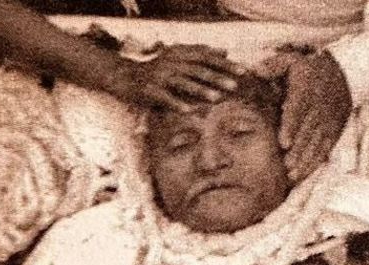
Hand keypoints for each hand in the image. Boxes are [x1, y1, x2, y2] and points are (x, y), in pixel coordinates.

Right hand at [113, 44, 244, 111]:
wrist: (126, 77)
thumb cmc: (158, 70)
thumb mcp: (179, 59)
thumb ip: (201, 55)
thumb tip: (225, 50)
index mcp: (180, 53)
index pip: (206, 56)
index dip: (225, 63)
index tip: (243, 71)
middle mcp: (170, 62)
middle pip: (197, 69)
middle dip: (217, 77)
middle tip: (234, 85)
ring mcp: (159, 76)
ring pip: (183, 83)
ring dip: (200, 90)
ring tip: (216, 98)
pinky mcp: (149, 90)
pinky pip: (165, 97)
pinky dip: (177, 103)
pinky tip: (189, 110)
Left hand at [277, 52, 351, 181]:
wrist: (343, 74)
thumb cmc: (309, 70)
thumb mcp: (292, 61)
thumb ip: (273, 66)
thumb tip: (255, 71)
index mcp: (305, 91)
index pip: (297, 110)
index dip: (291, 127)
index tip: (284, 142)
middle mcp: (317, 108)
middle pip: (306, 132)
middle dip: (297, 151)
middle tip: (286, 166)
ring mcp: (327, 121)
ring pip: (316, 143)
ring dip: (305, 160)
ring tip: (293, 174)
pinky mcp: (333, 130)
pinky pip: (325, 148)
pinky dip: (315, 161)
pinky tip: (303, 173)